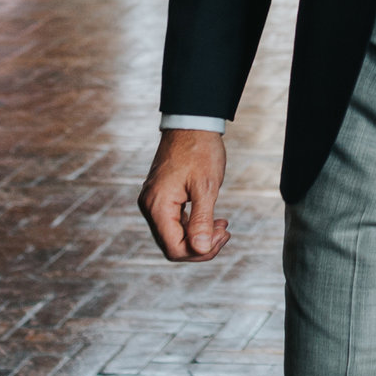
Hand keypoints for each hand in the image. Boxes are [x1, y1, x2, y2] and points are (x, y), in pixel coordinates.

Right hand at [137, 128, 230, 262]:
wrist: (191, 123)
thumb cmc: (200, 150)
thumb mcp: (206, 187)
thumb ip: (202, 221)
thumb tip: (201, 249)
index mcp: (158, 206)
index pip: (174, 248)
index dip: (199, 252)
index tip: (223, 237)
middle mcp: (150, 206)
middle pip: (172, 245)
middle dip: (201, 245)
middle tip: (225, 232)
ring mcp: (153, 201)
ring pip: (174, 234)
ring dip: (199, 236)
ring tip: (222, 226)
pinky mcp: (160, 196)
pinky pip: (174, 221)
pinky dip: (193, 225)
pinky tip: (212, 219)